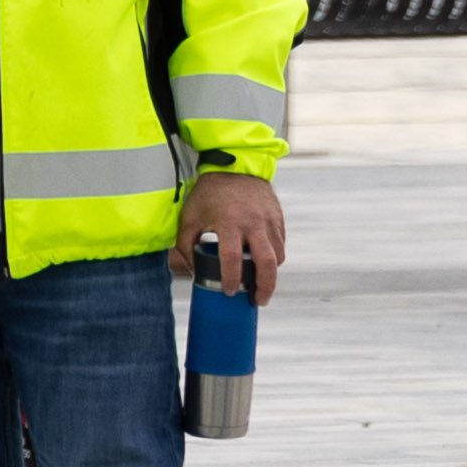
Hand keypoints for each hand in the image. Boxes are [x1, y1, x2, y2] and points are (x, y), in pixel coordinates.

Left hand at [182, 168, 286, 296]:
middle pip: (266, 263)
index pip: (232, 259)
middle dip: (265, 287)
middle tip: (258, 301)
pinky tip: (264, 263)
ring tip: (261, 284)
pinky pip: (280, 244)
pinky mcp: (278, 218)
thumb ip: (186, 245)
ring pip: (278, 255)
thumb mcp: (190, 217)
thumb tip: (193, 270)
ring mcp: (269, 220)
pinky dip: (274, 257)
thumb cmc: (209, 193)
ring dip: (271, 274)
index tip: (229, 291)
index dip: (231, 279)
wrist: (236, 166)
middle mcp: (253, 223)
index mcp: (229, 222)